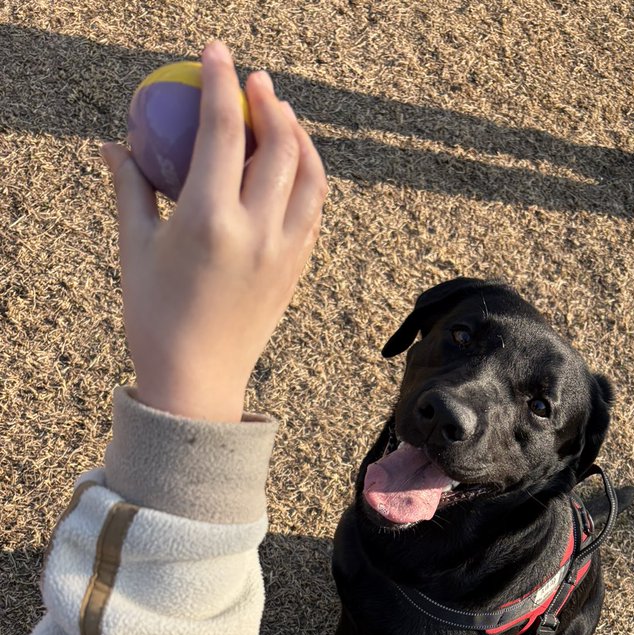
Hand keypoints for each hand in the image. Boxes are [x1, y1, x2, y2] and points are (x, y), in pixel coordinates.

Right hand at [100, 40, 326, 421]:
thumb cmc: (154, 316)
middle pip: (280, 144)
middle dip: (270, 101)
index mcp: (209, 220)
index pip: (223, 129)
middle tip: (256, 82)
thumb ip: (131, 188)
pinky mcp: (297, 270)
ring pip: (311, 176)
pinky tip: (292, 168)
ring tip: (282, 117)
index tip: (217, 53)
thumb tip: (118, 144)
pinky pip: (314, 211)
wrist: (196, 381)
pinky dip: (308, 179)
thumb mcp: (134, 248)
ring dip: (300, 137)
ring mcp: (284, 252)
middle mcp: (256, 232)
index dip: (221, 81)